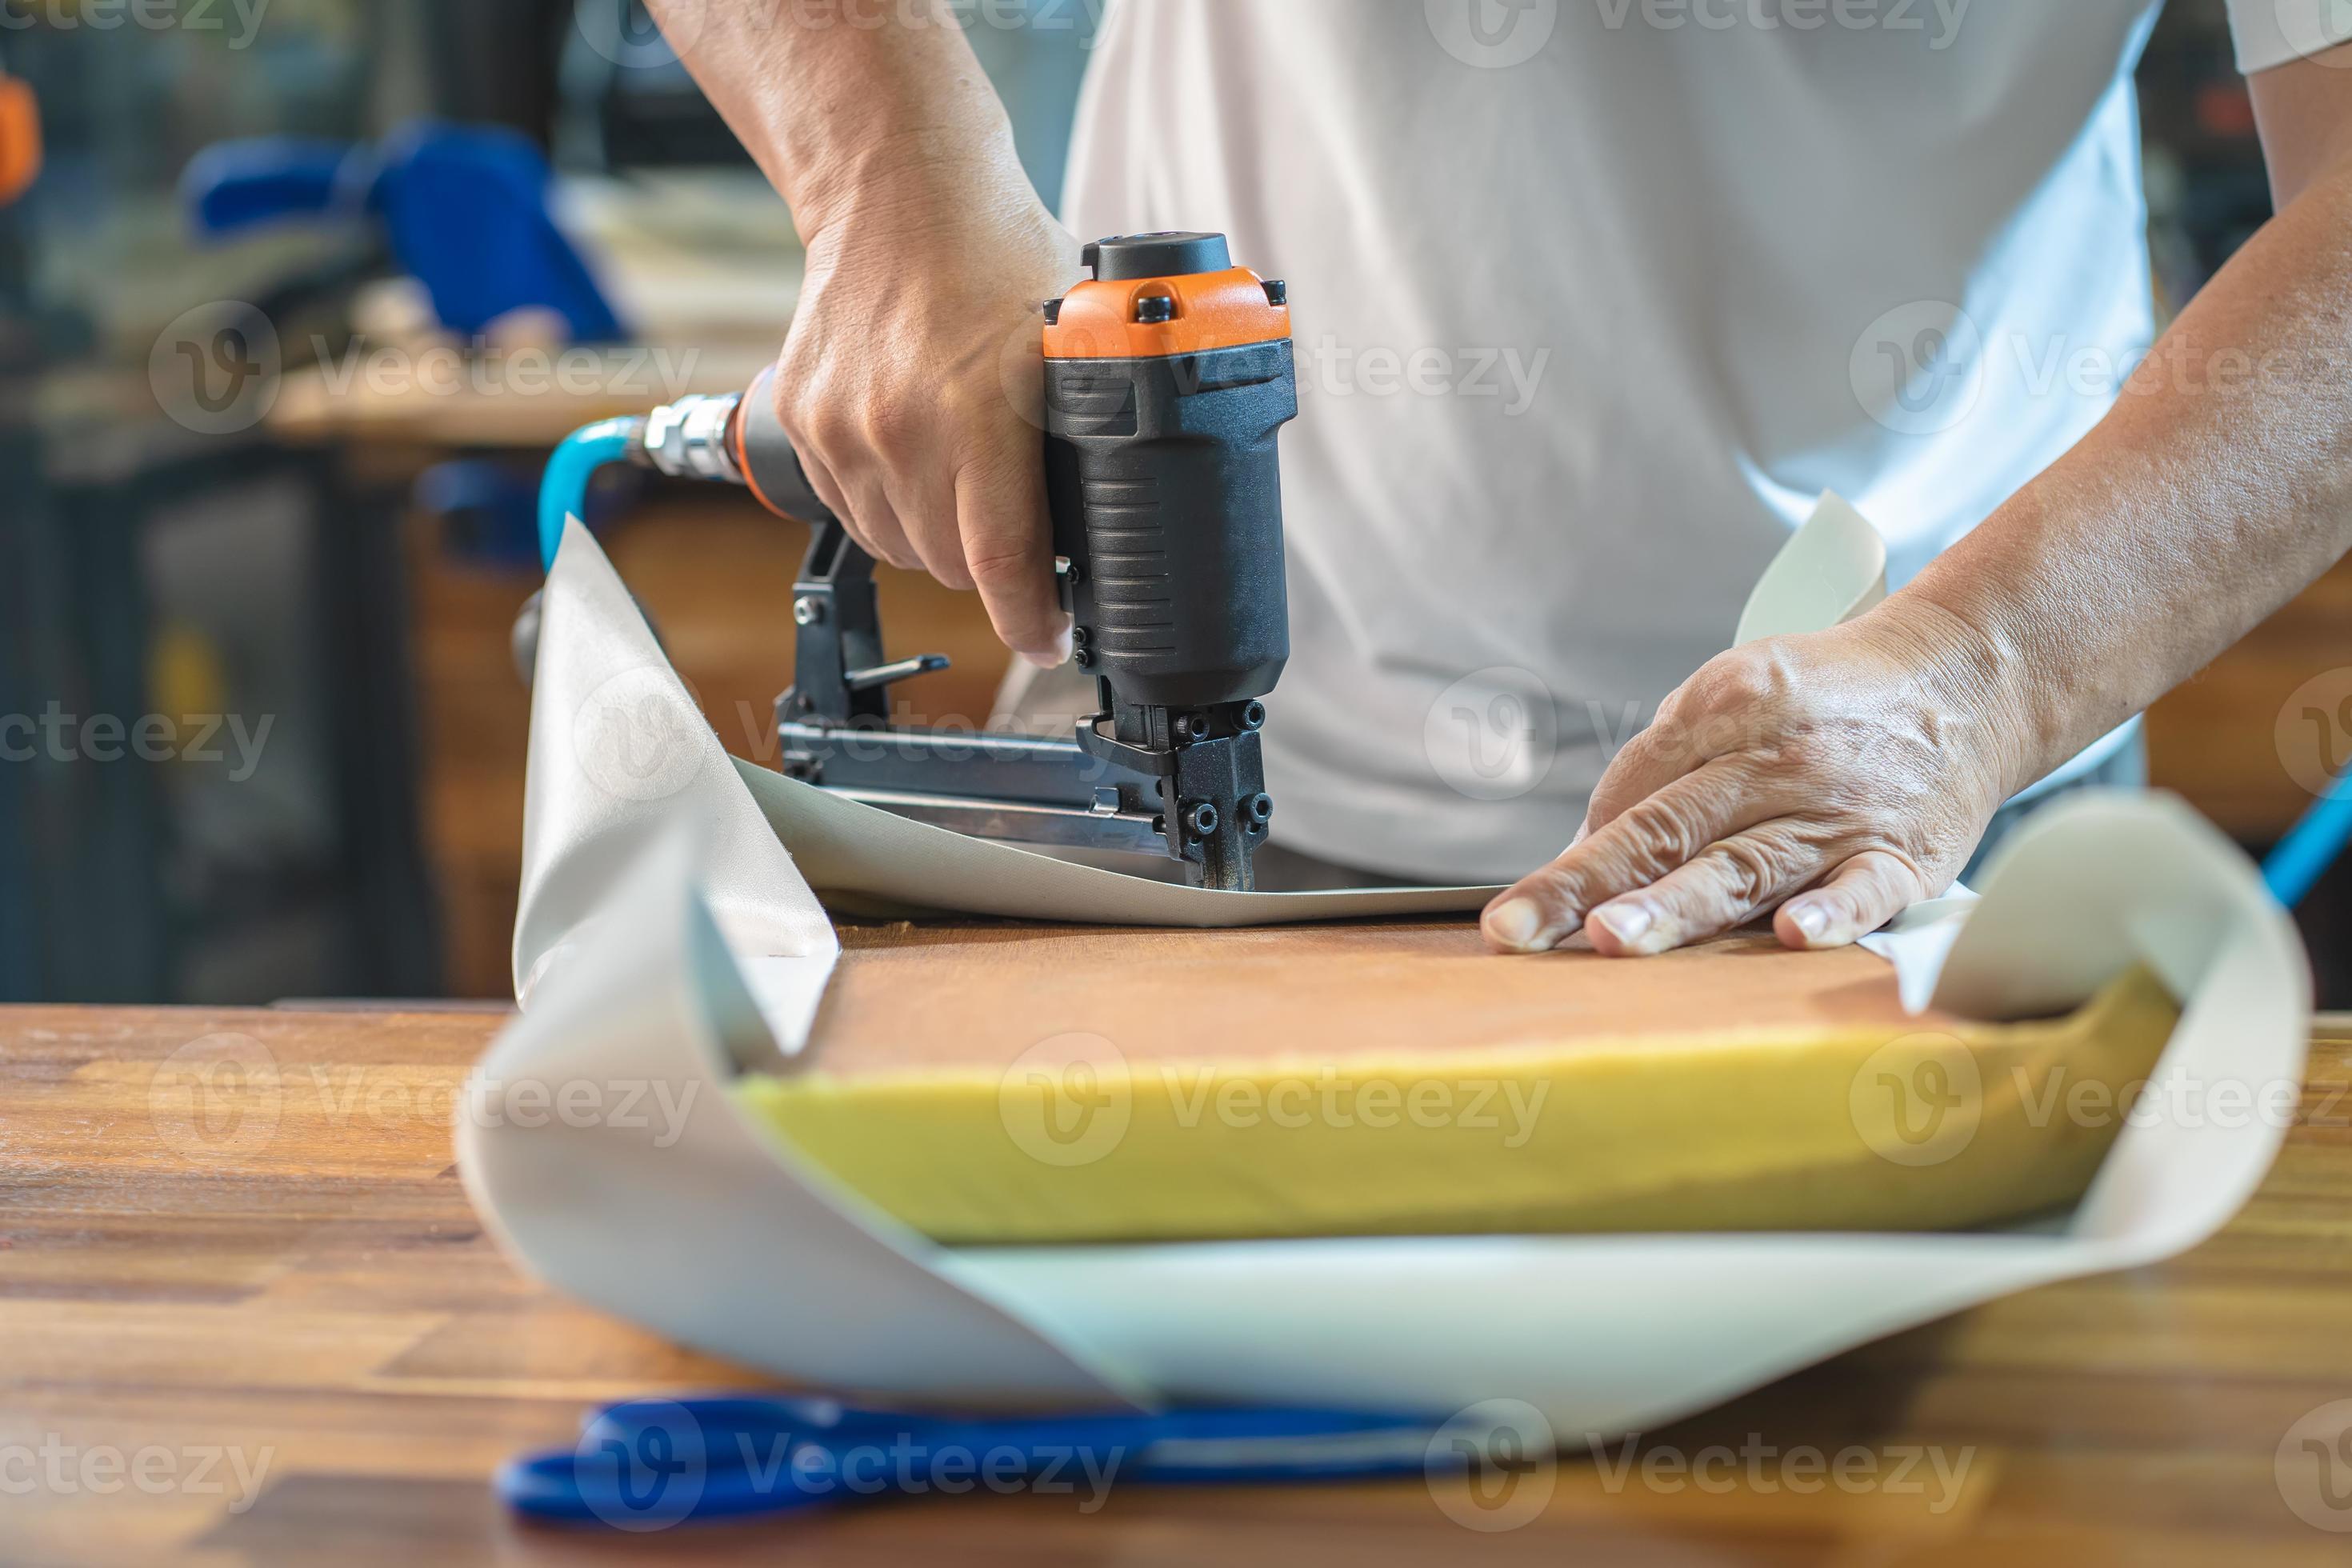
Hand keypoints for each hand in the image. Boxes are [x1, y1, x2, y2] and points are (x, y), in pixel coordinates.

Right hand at [773, 159, 1083, 665]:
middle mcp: (899, 432)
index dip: (1032, 622)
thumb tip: (1135, 501)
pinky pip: (850, 508)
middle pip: (949, 566)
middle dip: (990, 567)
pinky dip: (886, 503)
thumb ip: (1095, 423)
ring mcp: (841, 430)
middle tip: (1020, 532)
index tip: (1051, 640)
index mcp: (978, 418)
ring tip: (965, 484)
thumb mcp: (1071, 341)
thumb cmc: (994, 252)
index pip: (1002, 567)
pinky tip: (916, 458)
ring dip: (935, 537)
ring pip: (897, 545)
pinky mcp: (802, 421)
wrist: (895, 191)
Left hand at [1480, 604, 2024, 956]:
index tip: (1518, 911)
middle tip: (1520, 928)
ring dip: (1676, 907)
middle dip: (1586, 884)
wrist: (1967, 677)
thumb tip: (1586, 852)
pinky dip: (1835, 913)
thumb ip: (1664, 766)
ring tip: (1613, 939)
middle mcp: (1777, 759)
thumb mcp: (1736, 694)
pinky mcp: (1904, 854)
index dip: (1577, 853)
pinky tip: (1794, 936)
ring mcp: (1839, 812)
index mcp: (1725, 708)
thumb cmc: (1826, 702)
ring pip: (1745, 867)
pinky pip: (1865, 888)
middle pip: (1666, 830)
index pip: (1633, 789)